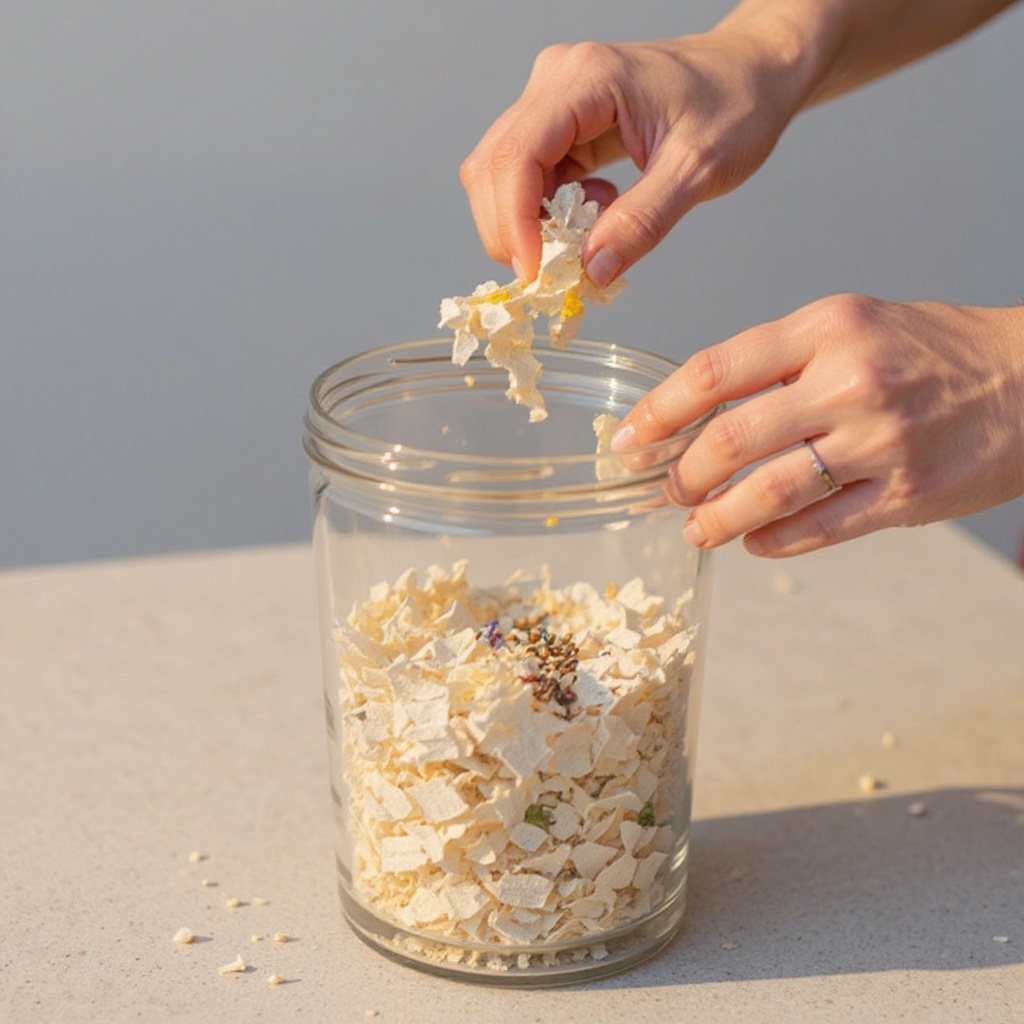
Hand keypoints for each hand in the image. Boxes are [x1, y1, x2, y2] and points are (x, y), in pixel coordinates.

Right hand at [460, 22, 815, 283]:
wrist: (753, 72)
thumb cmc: (736, 103)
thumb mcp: (699, 170)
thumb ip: (643, 222)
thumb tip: (591, 272)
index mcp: (587, 79)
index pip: (516, 155)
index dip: (514, 223)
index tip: (536, 274)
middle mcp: (557, 82)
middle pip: (492, 167)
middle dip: (512, 232)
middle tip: (552, 275)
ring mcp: (553, 101)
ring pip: (501, 176)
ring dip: (528, 225)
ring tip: (585, 236)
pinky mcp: (560, 125)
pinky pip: (527, 179)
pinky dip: (547, 215)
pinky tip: (594, 213)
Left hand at [611, 295, 1023, 556]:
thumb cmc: (933, 350)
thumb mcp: (853, 327)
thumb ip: (780, 363)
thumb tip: (700, 413)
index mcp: (827, 328)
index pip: (715, 370)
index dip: (659, 411)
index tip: (629, 439)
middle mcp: (849, 381)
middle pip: (730, 439)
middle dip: (683, 475)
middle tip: (668, 491)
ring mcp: (880, 442)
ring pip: (767, 492)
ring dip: (717, 519)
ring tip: (698, 528)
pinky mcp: (907, 495)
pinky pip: (818, 529)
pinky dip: (772, 541)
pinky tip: (753, 542)